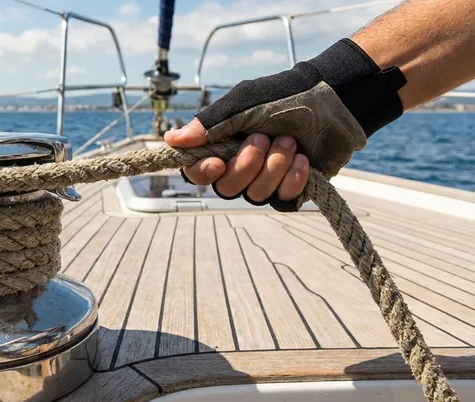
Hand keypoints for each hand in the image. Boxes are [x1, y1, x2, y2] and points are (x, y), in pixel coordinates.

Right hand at [165, 39, 406, 211]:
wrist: (334, 102)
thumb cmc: (284, 97)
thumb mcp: (242, 104)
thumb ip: (208, 124)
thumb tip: (170, 139)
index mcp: (222, 146)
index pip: (197, 173)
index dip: (204, 173)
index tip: (219, 162)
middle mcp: (239, 167)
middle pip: (226, 188)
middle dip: (248, 164)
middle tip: (265, 138)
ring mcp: (265, 181)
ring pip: (255, 195)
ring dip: (275, 167)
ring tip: (291, 142)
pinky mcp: (290, 191)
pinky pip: (281, 201)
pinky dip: (293, 180)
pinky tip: (304, 161)